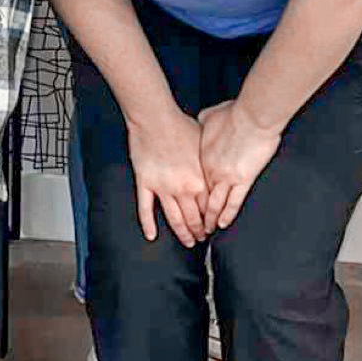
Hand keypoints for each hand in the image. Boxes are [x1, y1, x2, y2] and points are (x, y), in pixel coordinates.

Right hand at [125, 107, 213, 247]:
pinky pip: (146, 209)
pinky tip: (151, 235)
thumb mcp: (203, 146)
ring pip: (174, 218)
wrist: (156, 118)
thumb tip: (216, 170)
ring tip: (186, 241)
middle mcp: (183, 188)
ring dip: (182, 233)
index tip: (213, 226)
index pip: (208, 208)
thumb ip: (208, 164)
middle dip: (199, 231)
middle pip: (193, 218)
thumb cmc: (179, 126)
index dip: (212, 220)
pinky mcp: (145, 184)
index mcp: (199, 180)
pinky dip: (148, 224)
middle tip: (201, 238)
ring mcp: (162, 188)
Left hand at [194, 101, 283, 230]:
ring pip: (214, 204)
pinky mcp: (243, 180)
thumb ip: (203, 123)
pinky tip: (223, 223)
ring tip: (207, 230)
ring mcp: (226, 177)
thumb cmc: (234, 115)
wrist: (253, 117)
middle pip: (200, 197)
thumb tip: (201, 122)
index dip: (188, 195)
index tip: (185, 203)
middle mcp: (210, 170)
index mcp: (202, 156)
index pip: (192, 181)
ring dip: (210, 219)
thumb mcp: (210, 117)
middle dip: (196, 213)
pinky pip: (233, 203)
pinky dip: (227, 215)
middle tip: (193, 225)